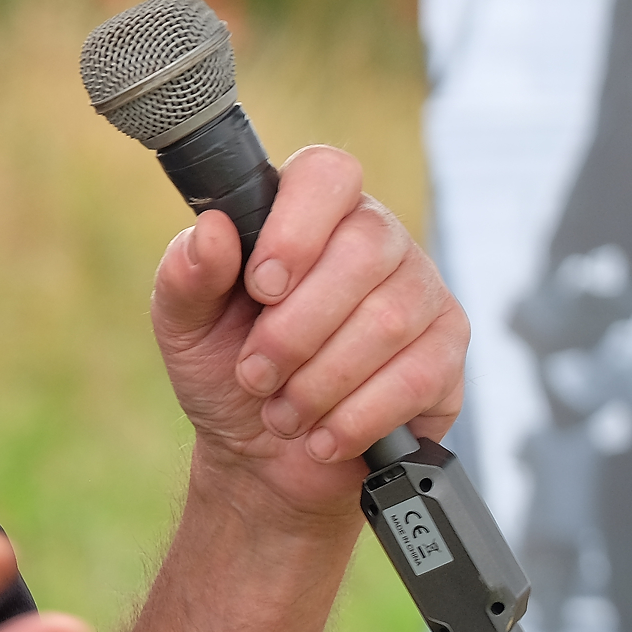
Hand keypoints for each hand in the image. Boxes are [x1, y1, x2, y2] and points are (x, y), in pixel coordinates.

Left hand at [150, 146, 467, 524]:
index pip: (327, 174)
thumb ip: (188, 273)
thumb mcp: (185, 324)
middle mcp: (374, 238)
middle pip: (364, 251)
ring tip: (282, 412)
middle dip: (296, 330)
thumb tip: (213, 229)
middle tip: (255, 374)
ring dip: (319, 382)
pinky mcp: (446, 353)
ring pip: (389, 320)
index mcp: (307, 211)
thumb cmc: (225, 370)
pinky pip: (416, 377)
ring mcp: (420, 291)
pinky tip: (323, 435)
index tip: (260, 288)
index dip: (297, 228)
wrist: (261, 457)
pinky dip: (356, 417)